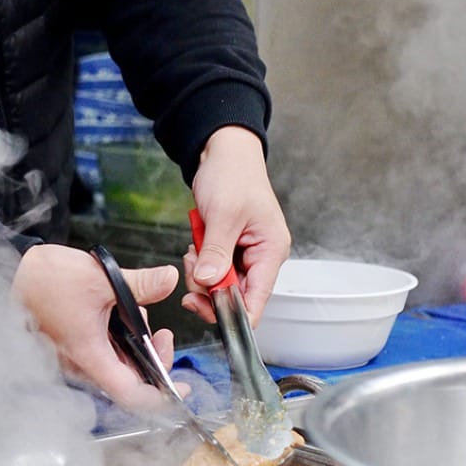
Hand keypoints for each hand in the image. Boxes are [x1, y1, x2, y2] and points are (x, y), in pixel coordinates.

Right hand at [13, 244, 180, 410]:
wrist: (15, 275)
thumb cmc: (46, 280)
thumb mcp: (100, 277)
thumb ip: (140, 283)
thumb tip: (169, 279)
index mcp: (89, 355)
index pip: (131, 394)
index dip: (161, 397)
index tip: (182, 388)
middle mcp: (81, 365)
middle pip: (129, 380)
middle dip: (153, 358)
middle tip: (163, 334)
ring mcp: (75, 358)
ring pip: (117, 366)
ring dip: (135, 346)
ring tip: (136, 314)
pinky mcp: (72, 348)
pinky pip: (103, 355)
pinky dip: (119, 340)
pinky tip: (119, 314)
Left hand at [183, 125, 290, 325]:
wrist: (221, 151)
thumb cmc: (232, 174)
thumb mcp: (223, 215)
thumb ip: (217, 252)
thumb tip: (209, 283)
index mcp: (271, 251)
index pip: (257, 299)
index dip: (234, 313)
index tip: (208, 311)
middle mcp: (261, 256)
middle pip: (236, 295)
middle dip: (209, 287)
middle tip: (194, 267)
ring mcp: (245, 253)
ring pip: (221, 284)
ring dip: (202, 273)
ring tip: (194, 250)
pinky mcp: (229, 248)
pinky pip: (213, 269)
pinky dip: (200, 263)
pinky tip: (196, 247)